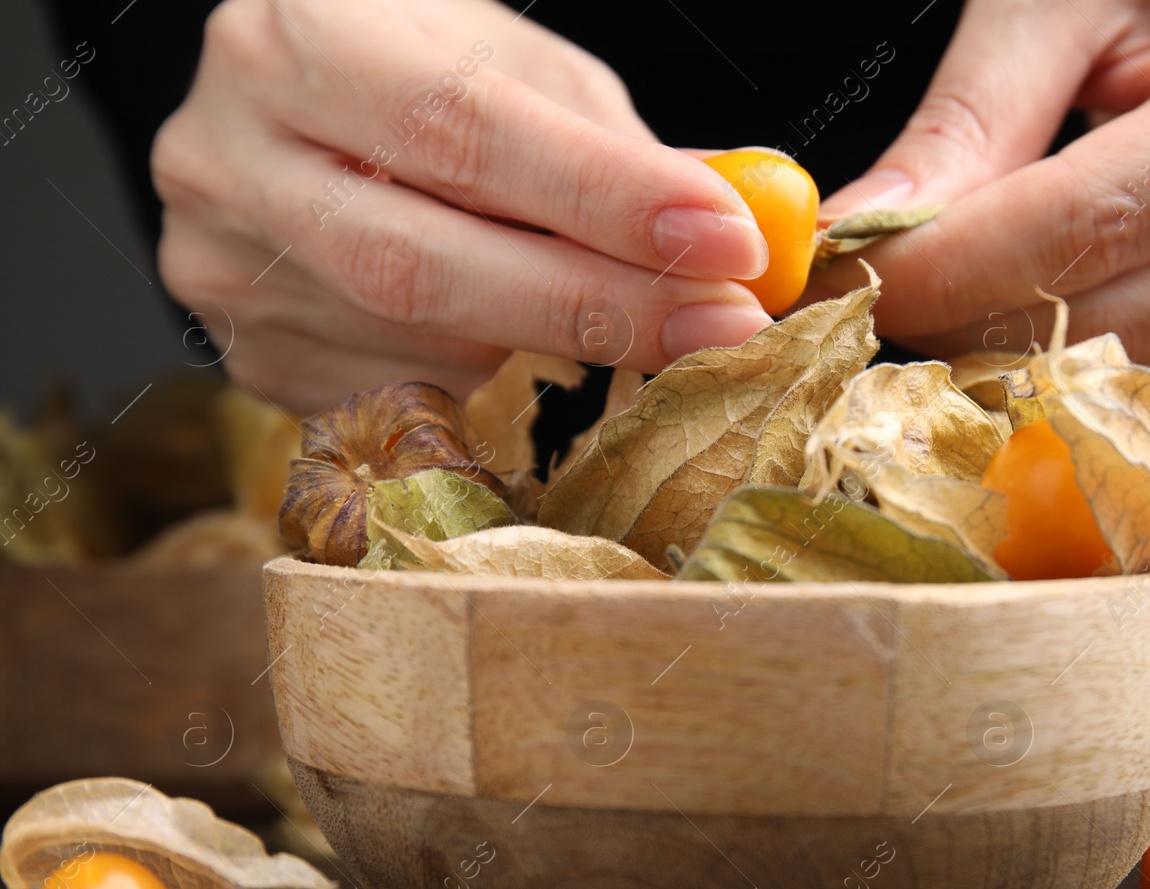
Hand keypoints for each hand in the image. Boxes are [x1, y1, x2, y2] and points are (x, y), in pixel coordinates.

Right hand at [153, 0, 772, 412]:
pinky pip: (406, 397)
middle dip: (596, 305)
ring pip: (423, 346)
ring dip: (557, 351)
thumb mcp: (513, 66)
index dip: (604, 194)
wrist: (302, 118)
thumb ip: (607, 145)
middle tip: (719, 326)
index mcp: (296, 39)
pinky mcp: (255, 357)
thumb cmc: (421, 73)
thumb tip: (732, 230)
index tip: (724, 239)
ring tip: (644, 329)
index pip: (463, 128)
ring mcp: (225, 270)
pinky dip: (498, 383)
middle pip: (424, 263)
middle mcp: (228, 157)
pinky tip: (536, 352)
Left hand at [814, 0, 1149, 382]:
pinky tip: (1023, 291)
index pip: (1096, 224)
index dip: (954, 266)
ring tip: (941, 278)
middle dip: (963, 314)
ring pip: (1124, 365)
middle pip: (1110, 316)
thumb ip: (967, 120)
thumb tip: (865, 234)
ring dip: (1006, 340)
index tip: (849, 277)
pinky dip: (1068, 345)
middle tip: (867, 287)